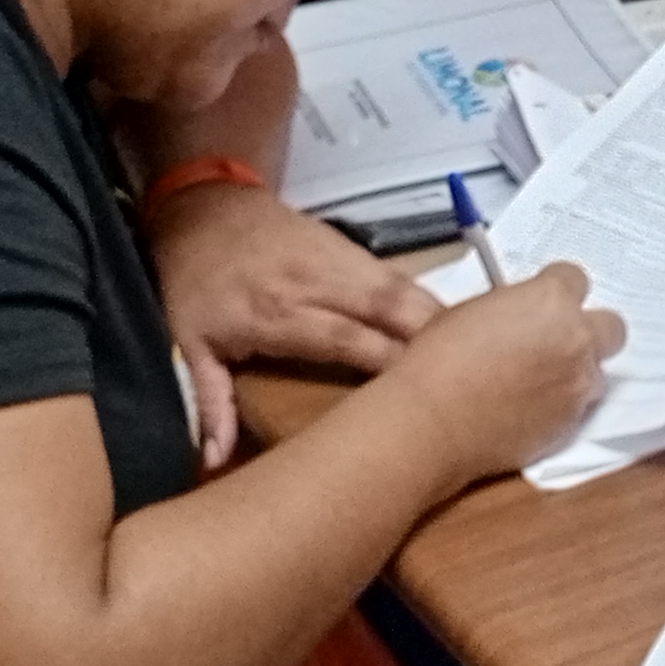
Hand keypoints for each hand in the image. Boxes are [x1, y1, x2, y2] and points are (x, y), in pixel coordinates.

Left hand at [147, 182, 441, 469]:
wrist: (203, 207)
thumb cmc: (195, 282)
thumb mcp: (187, 345)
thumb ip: (209, 401)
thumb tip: (214, 458)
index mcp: (275, 313)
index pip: (343, 338)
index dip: (384, 362)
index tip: (419, 395)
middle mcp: (313, 283)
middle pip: (384, 308)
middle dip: (429, 339)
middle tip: (469, 374)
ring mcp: (335, 259)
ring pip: (398, 287)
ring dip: (436, 317)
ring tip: (477, 350)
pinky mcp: (348, 246)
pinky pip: (394, 274)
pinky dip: (425, 298)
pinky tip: (450, 323)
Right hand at [388, 263, 622, 481]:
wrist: (434, 420)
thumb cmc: (441, 357)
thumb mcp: (473, 310)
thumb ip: (512, 308)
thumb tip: (521, 317)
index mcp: (551, 299)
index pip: (575, 278)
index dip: (556, 290)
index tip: (540, 303)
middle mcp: (577, 339)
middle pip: (611, 325)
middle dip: (588, 331)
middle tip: (557, 341)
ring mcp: (578, 384)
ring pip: (598, 372)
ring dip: (578, 372)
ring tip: (543, 381)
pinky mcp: (571, 424)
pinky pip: (579, 407)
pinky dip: (562, 404)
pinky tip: (531, 409)